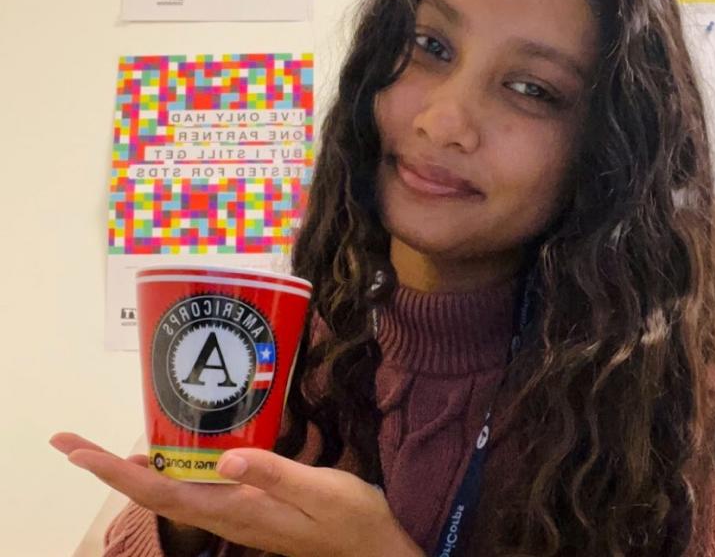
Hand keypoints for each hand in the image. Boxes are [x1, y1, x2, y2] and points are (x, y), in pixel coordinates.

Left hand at [50, 433, 422, 556]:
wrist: (369, 547)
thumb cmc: (350, 517)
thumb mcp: (320, 489)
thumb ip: (273, 474)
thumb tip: (224, 459)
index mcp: (237, 509)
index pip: (162, 491)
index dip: (115, 473)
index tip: (77, 452)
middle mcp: (226, 515)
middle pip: (153, 494)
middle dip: (108, 470)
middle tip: (70, 443)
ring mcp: (234, 515)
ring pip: (168, 494)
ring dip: (129, 474)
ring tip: (99, 453)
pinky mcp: (245, 509)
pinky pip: (190, 492)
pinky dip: (164, 473)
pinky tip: (163, 460)